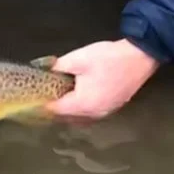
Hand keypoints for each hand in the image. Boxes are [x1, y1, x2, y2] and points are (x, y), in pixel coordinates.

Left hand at [45, 39, 160, 119]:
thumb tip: (45, 72)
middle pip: (67, 116)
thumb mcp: (78, 58)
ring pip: (80, 116)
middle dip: (56, 106)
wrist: (139, 57)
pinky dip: (81, 107)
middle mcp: (93, 114)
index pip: (56, 110)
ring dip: (69, 108)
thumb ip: (59, 67)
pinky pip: (91, 112)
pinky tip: (78, 93)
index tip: (34, 95)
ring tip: (60, 93)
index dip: (43, 103)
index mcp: (83, 104)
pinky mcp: (112, 108)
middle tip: (45, 92)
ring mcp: (105, 113)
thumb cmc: (107, 58)